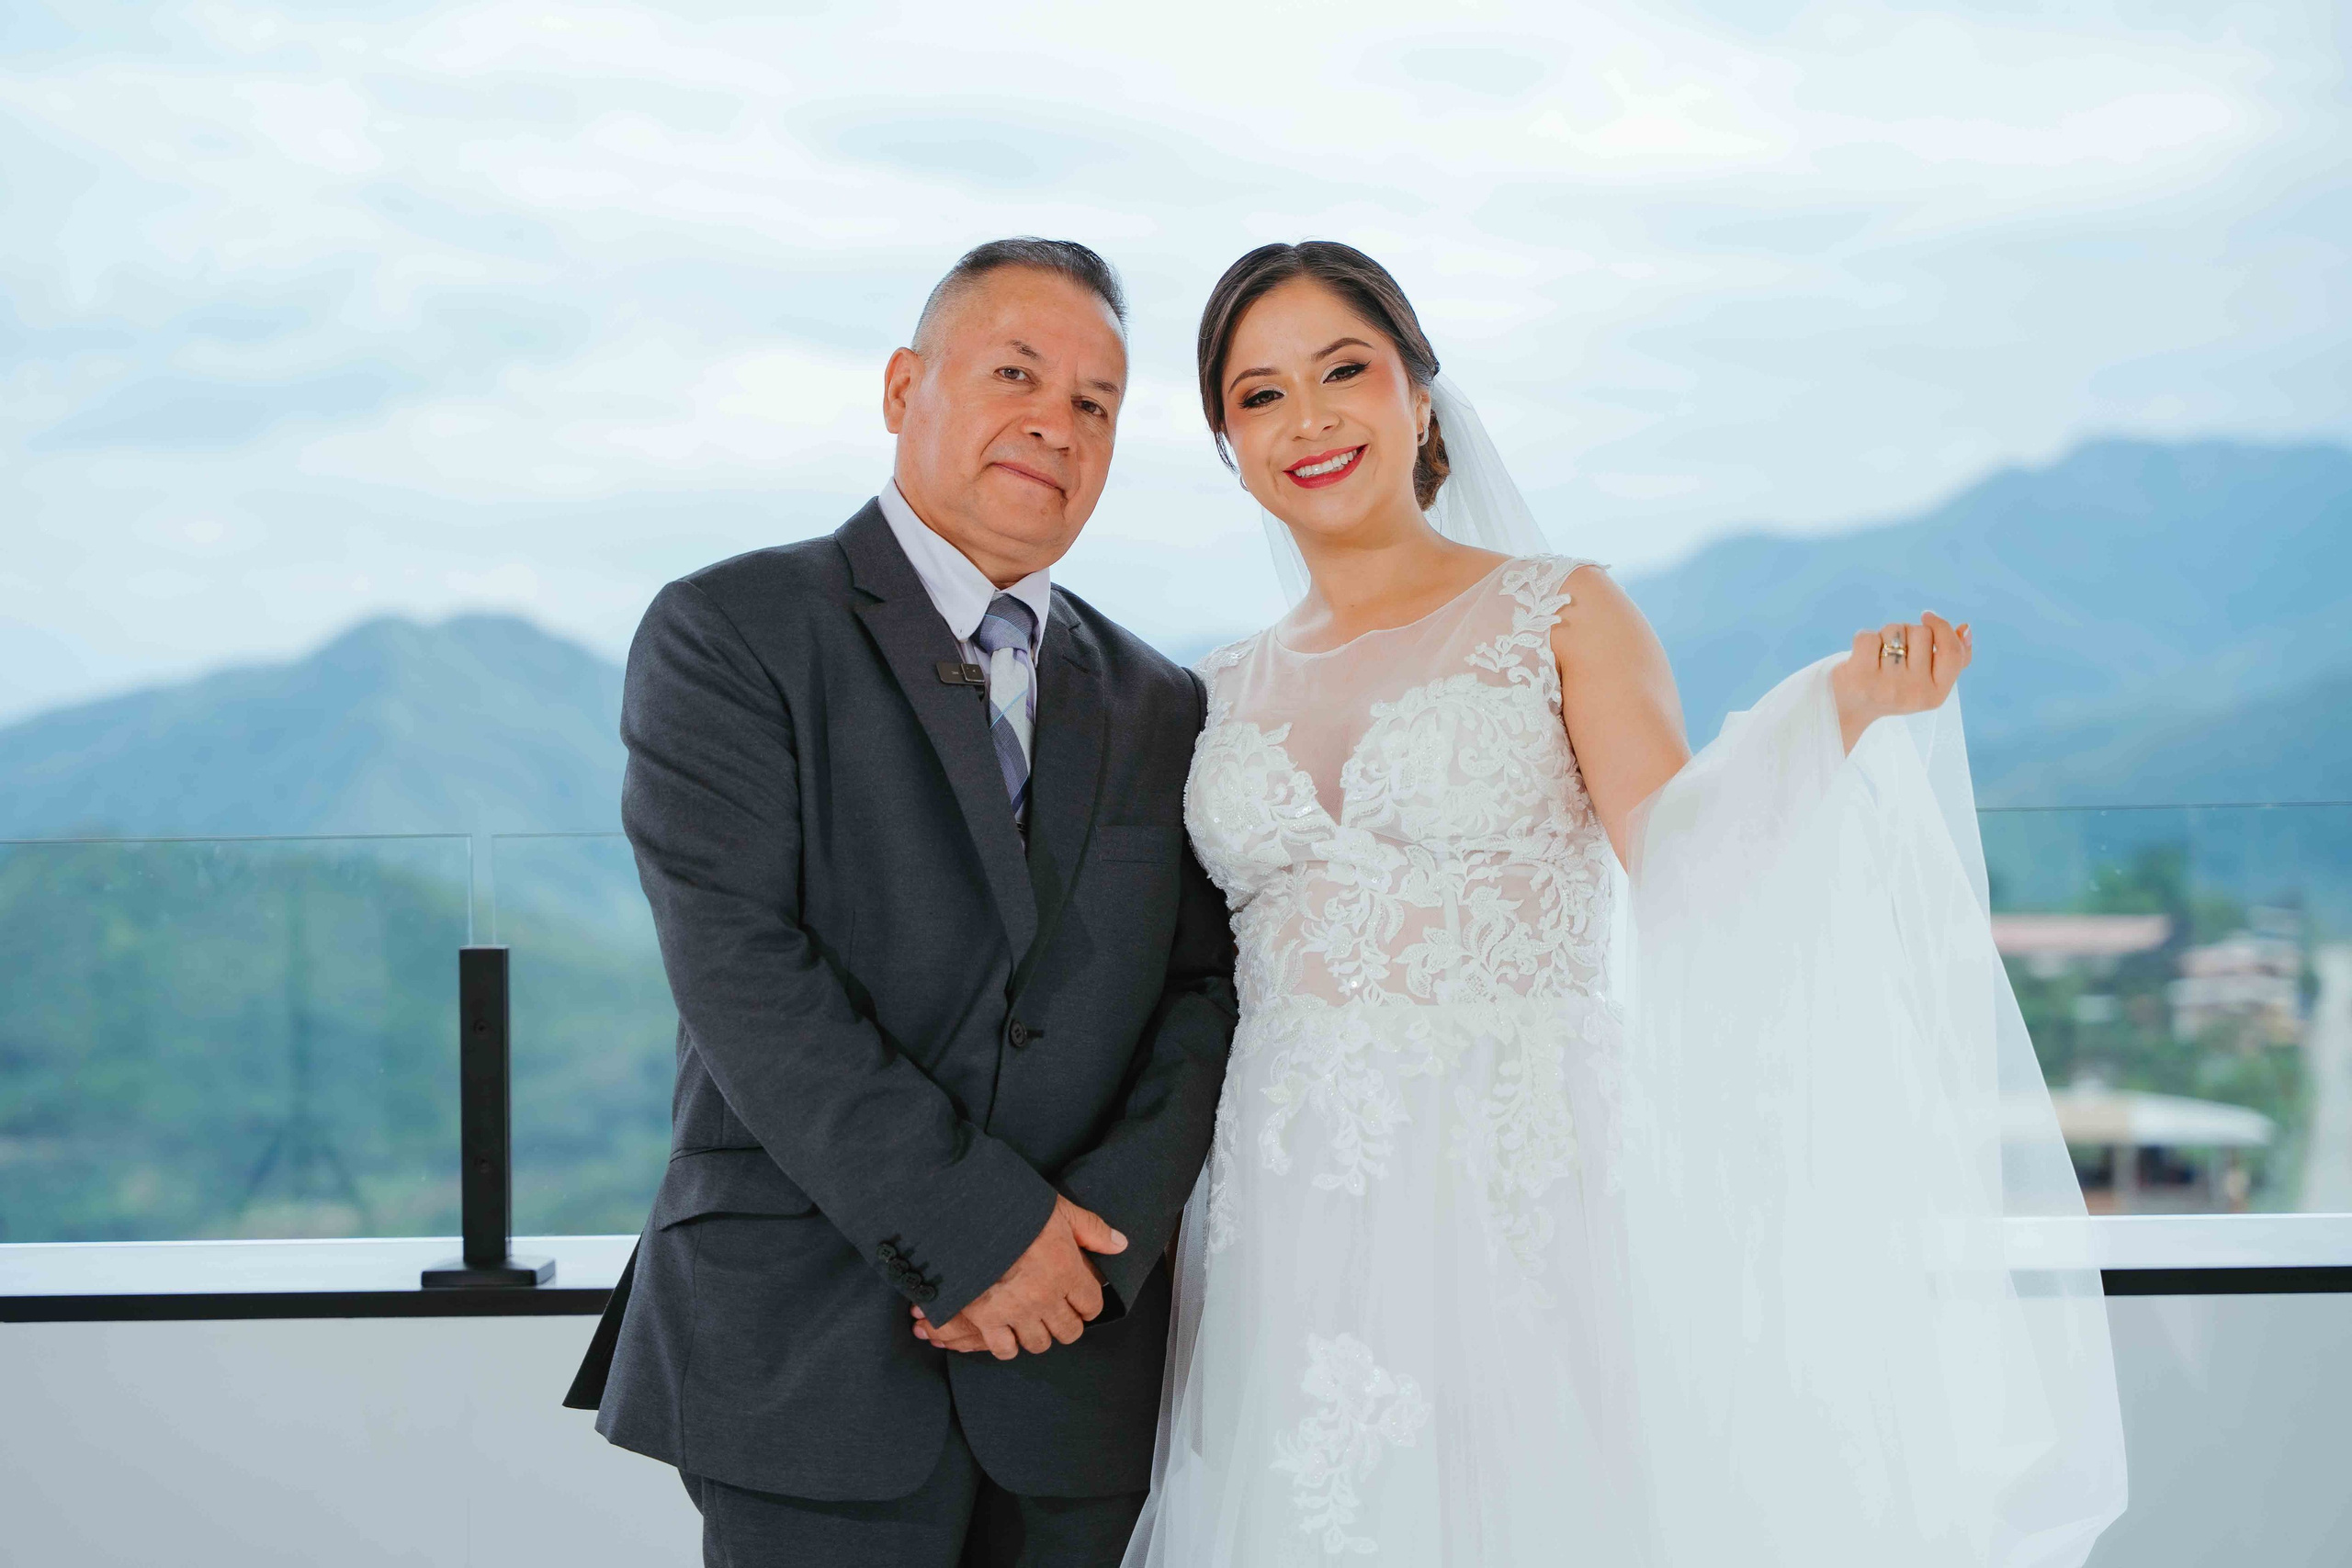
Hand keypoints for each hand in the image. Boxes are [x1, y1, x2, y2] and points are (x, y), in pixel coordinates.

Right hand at [910, 1194, 1124, 1359]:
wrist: (968, 1215)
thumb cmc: (1015, 1209)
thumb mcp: (1059, 1210)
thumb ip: (1092, 1229)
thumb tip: (1120, 1244)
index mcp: (1067, 1270)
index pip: (1092, 1306)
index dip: (1088, 1304)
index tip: (1079, 1300)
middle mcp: (1045, 1296)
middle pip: (1069, 1331)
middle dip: (1067, 1323)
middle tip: (1057, 1312)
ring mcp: (1016, 1310)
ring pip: (1040, 1343)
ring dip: (1039, 1334)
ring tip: (1033, 1321)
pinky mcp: (986, 1318)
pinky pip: (1005, 1350)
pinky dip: (1008, 1345)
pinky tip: (1008, 1332)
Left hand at [1832, 611, 1970, 751]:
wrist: (1846, 708)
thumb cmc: (1890, 685)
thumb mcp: (1924, 678)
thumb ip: (1949, 658)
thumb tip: (1965, 628)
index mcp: (1935, 695)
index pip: (1952, 652)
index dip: (1942, 627)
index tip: (1926, 615)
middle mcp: (1913, 693)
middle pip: (1922, 633)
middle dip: (1907, 632)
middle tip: (1893, 652)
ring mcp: (1887, 686)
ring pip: (1895, 630)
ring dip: (1885, 634)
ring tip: (1877, 656)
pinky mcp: (1860, 677)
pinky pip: (1868, 636)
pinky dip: (1863, 639)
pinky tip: (1860, 657)